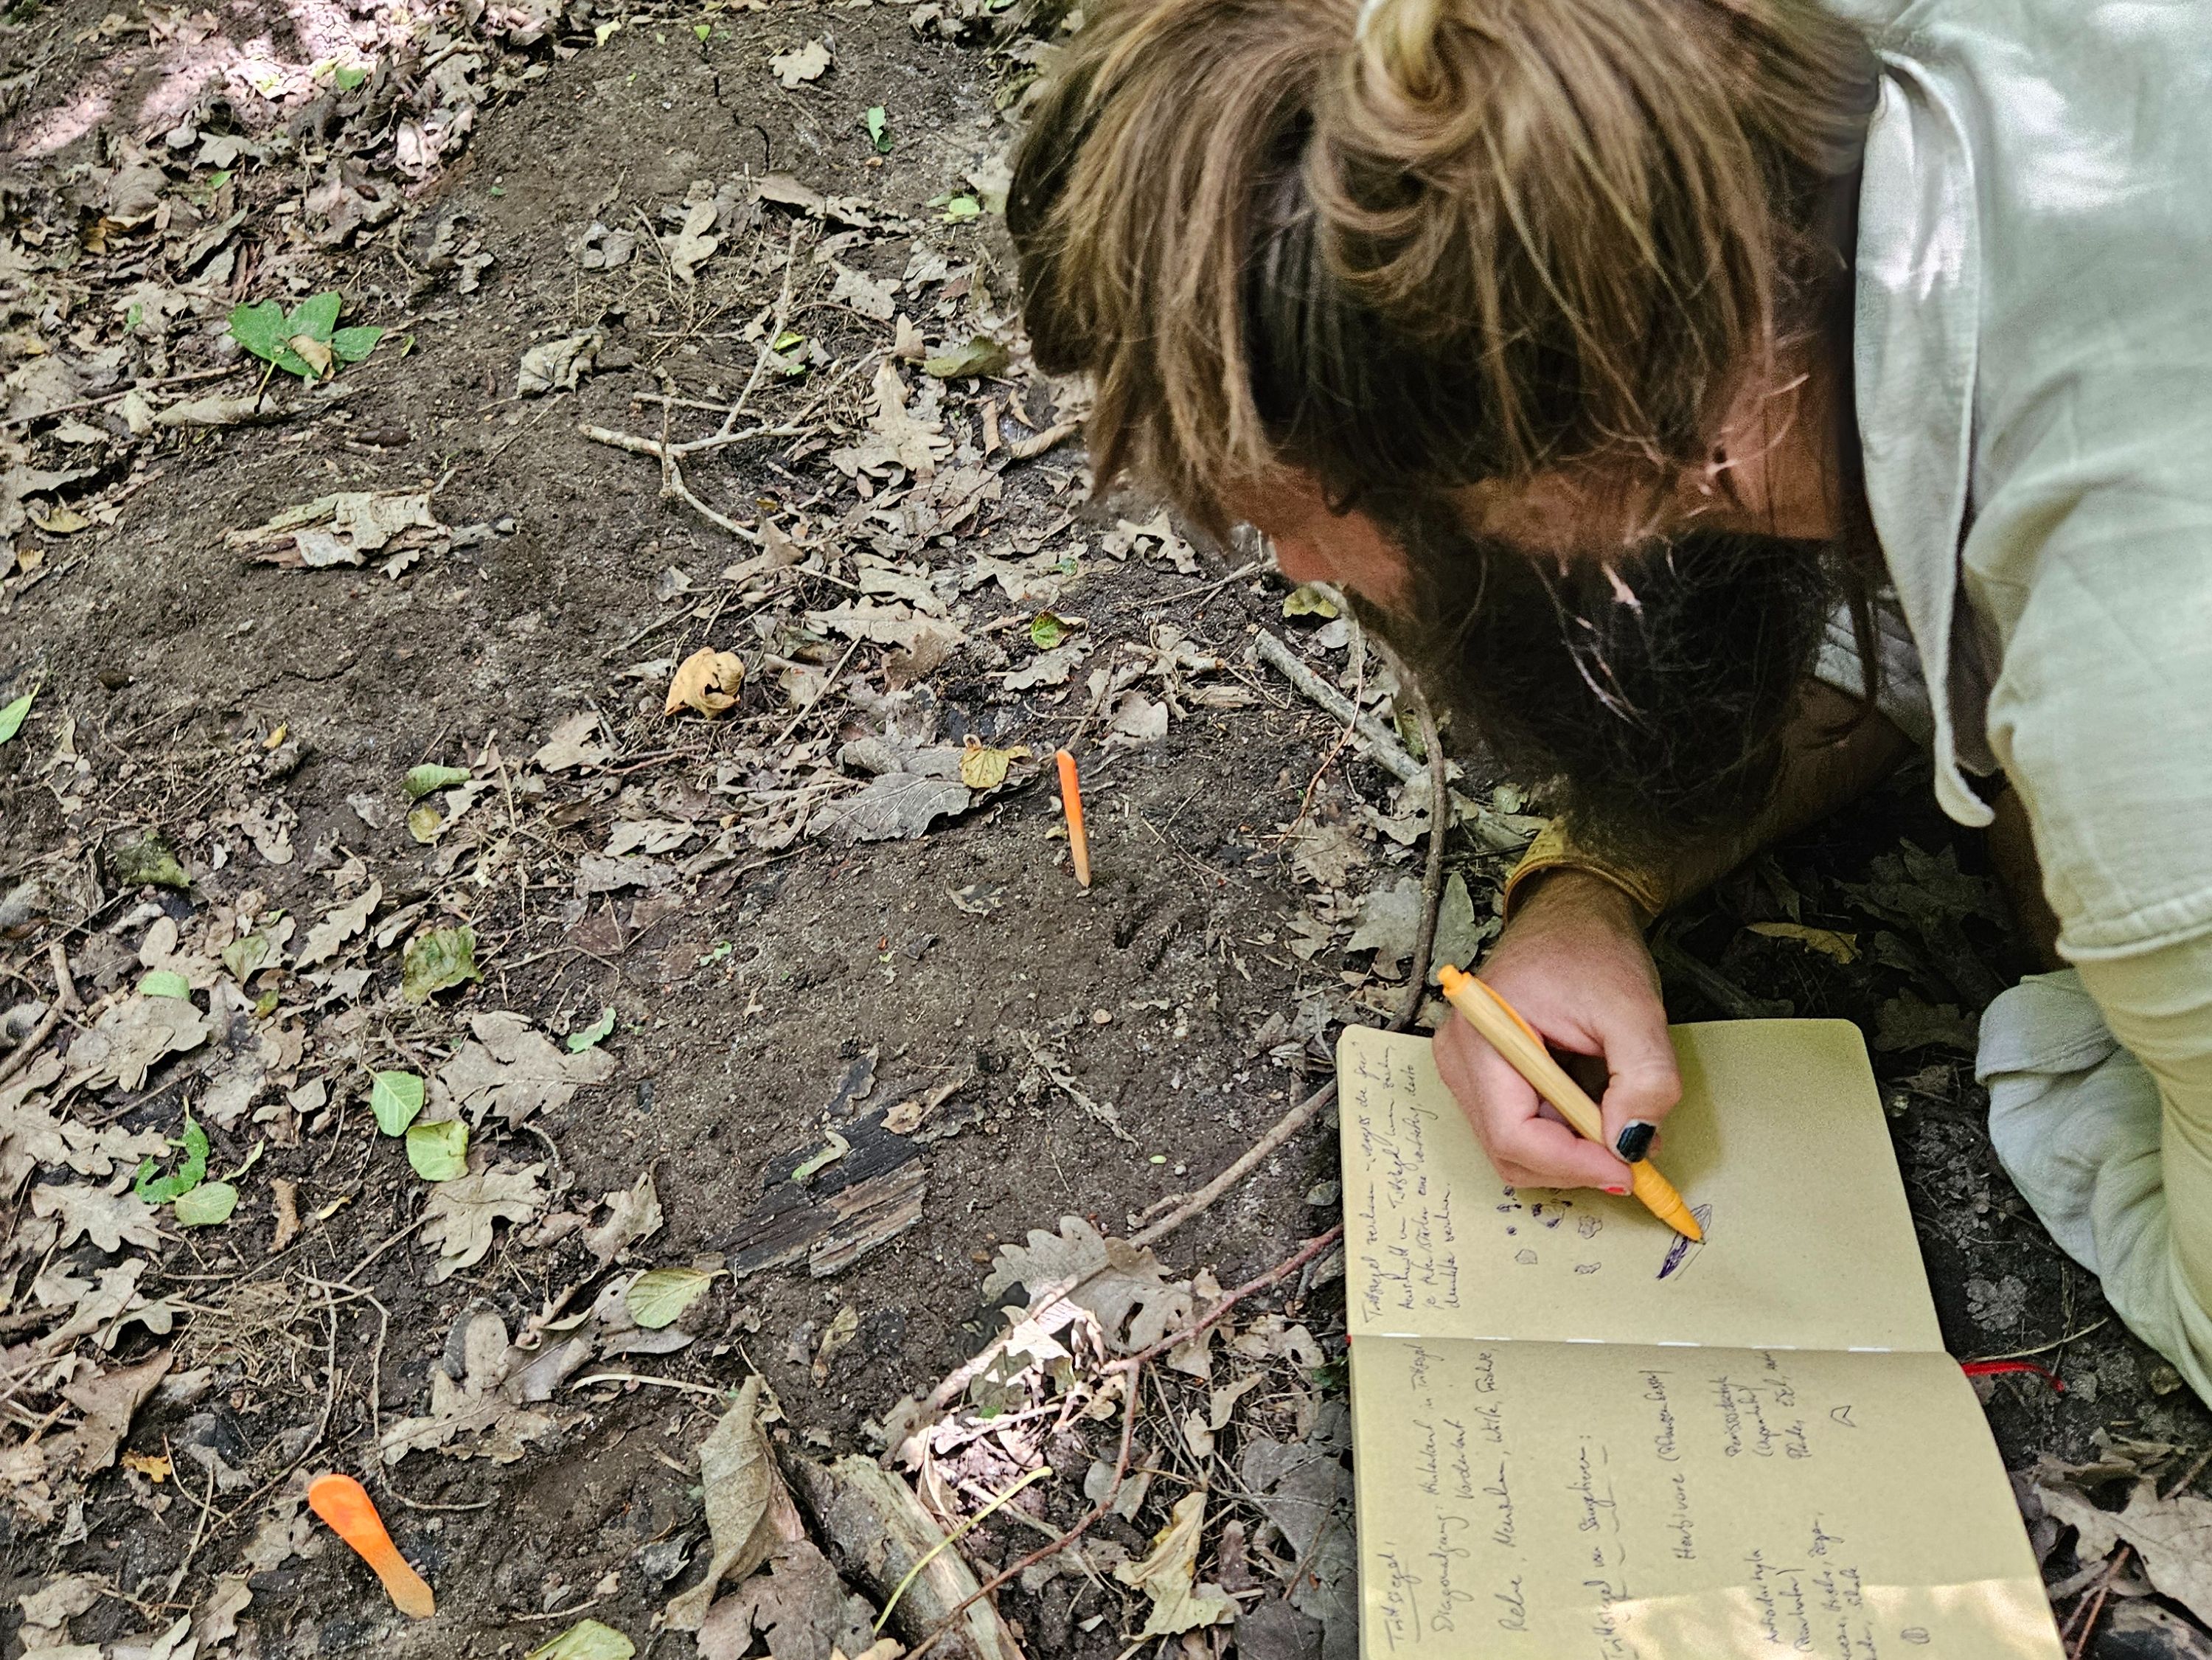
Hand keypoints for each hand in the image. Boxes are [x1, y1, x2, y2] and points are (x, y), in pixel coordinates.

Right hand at [1433, 870, 1680, 1190]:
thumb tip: (1631, 1144)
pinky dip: (1564, 1135)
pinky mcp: (1483, 1076)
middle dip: (1576, 1162)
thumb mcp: (1636, 1011)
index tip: (1628, 1169)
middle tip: (1634, 1149)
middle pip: (1511, 1152)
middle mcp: (1460, 1058)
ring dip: (1573, 1150)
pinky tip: (1596, 1105)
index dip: (1574, 1164)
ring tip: (1620, 1118)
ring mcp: (1465, 1069)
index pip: (1514, 1136)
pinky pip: (1519, 1129)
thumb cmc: (1592, 949)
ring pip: (1516, 1149)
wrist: (1571, 914)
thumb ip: (1645, 1080)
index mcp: (1484, 1037)